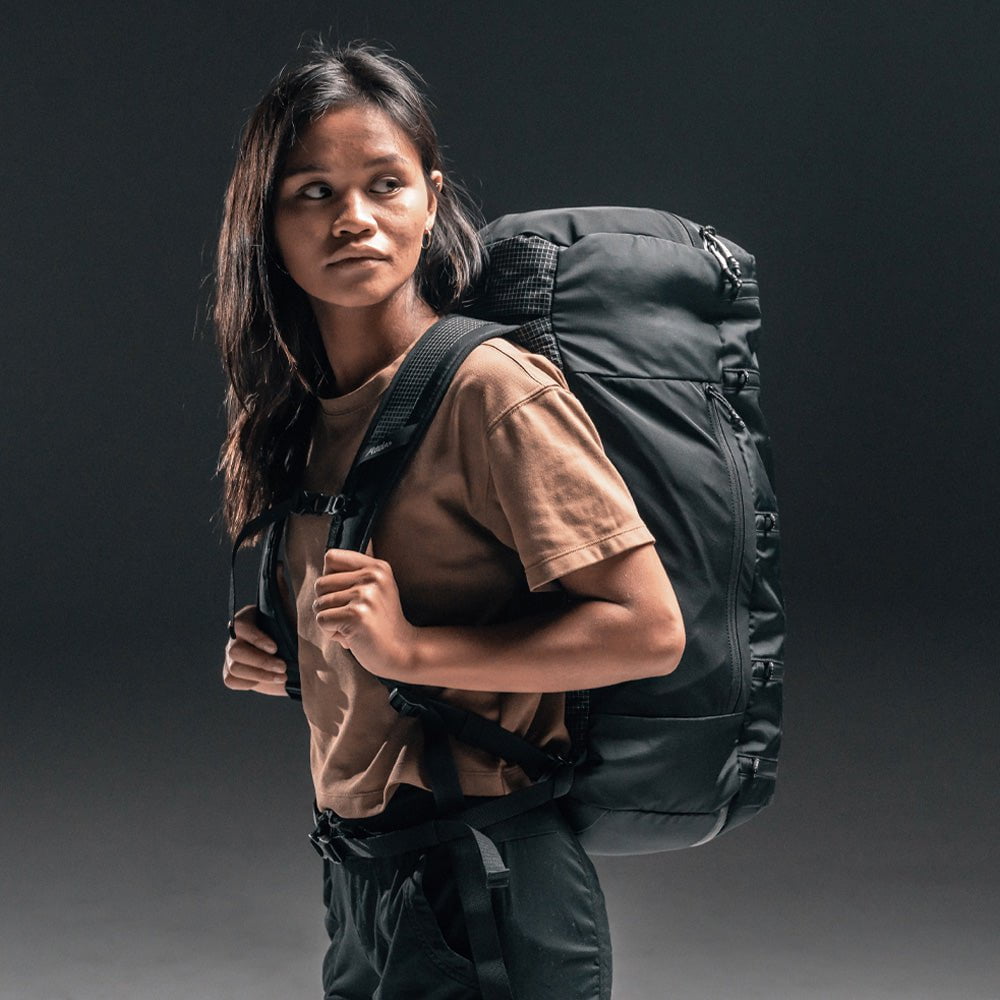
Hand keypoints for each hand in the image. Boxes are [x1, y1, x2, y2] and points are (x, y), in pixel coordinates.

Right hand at [223, 604, 288, 695]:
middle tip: (283, 667)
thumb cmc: (293, 635)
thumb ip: (284, 600)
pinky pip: (231, 680)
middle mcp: (235, 637)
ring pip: (234, 667)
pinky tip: (267, 681)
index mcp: (247, 618)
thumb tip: (281, 579)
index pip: (240, 625)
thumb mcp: (291, 618)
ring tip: (282, 676)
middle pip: (235, 650)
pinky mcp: (230, 673)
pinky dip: (250, 683)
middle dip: (261, 661)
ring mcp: (230, 655)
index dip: (256, 638)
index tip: (275, 648)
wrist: (295, 659)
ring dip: (260, 675)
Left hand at [313, 549, 417, 679]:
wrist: (402, 651)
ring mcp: (365, 595)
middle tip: (351, 616)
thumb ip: (355, 573)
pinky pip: (321, 620)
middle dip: (327, 605)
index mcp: (377, 567)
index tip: (345, 594)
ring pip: (318, 603)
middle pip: (320, 583)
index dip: (329, 578)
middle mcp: (372, 577)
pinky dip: (330, 633)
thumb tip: (325, 561)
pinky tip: (350, 636)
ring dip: (330, 621)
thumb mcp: (377, 589)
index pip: (331, 557)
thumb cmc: (381, 622)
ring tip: (353, 626)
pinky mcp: (356, 615)